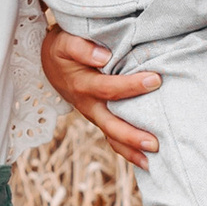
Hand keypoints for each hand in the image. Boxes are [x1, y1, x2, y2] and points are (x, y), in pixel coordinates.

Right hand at [41, 20, 161, 159]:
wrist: (51, 62)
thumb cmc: (63, 49)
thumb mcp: (64, 42)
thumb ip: (81, 47)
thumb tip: (103, 57)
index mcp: (82, 85)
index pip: (108, 89)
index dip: (131, 86)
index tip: (155, 80)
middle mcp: (88, 105)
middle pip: (110, 124)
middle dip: (132, 136)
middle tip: (155, 143)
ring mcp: (93, 115)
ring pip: (111, 137)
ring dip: (131, 150)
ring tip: (153, 163)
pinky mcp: (99, 119)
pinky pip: (113, 138)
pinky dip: (128, 151)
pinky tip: (146, 161)